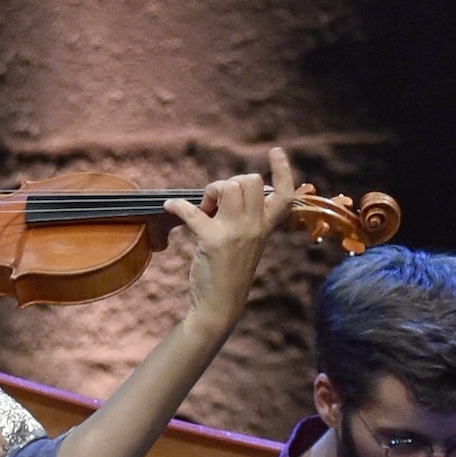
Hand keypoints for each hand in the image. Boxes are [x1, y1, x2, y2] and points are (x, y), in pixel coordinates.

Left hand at [162, 153, 294, 344]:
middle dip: (229, 183)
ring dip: (210, 192)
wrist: (220, 305)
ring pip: (229, 186)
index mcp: (265, 228)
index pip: (285, 195)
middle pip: (250, 180)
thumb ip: (245, 218)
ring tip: (203, 211)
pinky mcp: (213, 241)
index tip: (276, 151)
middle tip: (216, 204)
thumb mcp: (248, 242)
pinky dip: (178, 206)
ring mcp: (236, 233)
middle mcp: (255, 227)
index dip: (283, 169)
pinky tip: (170, 207)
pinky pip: (193, 211)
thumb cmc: (230, 271)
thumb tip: (225, 191)